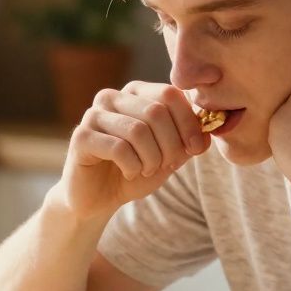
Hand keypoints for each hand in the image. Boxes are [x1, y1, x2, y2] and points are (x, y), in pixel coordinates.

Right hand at [56, 81, 210, 219]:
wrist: (100, 197)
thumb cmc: (136, 170)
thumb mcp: (170, 155)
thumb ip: (189, 140)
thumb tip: (210, 129)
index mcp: (135, 93)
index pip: (170, 94)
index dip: (189, 123)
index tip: (195, 149)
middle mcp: (112, 97)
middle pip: (156, 111)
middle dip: (171, 145)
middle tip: (168, 165)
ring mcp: (93, 115)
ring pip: (138, 130)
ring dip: (152, 158)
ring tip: (147, 169)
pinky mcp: (81, 137)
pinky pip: (118, 148)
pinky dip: (132, 166)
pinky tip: (129, 173)